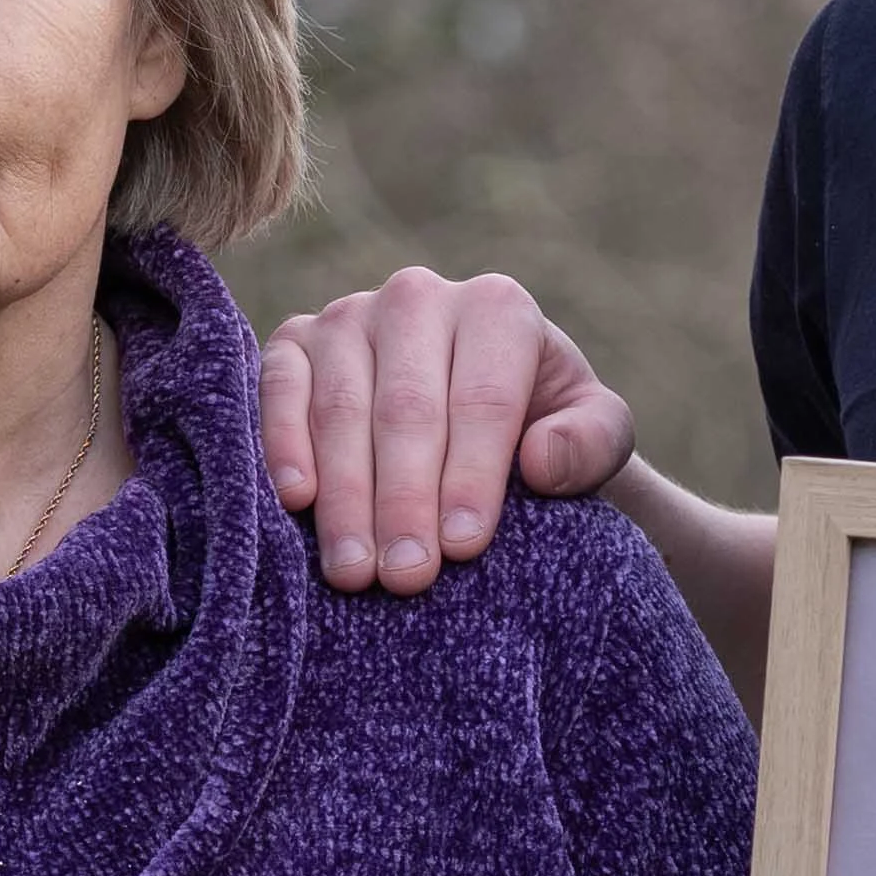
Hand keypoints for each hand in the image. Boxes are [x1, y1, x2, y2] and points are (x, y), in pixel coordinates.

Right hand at [250, 265, 638, 589]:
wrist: (478, 411)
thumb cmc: (540, 428)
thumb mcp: (595, 437)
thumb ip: (592, 443)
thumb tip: (541, 460)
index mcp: (498, 309)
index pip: (482, 398)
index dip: (471, 475)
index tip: (461, 547)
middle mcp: (418, 297)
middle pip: (407, 408)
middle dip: (405, 501)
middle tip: (405, 577)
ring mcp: (349, 315)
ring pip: (341, 407)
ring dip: (345, 496)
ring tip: (354, 572)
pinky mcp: (295, 340)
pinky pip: (280, 387)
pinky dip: (282, 444)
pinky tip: (297, 503)